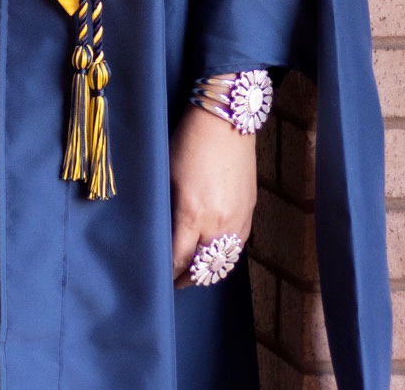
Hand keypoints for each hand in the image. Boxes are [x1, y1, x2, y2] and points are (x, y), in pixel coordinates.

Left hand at [169, 102, 256, 285]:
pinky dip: (223, 257)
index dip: (165, 273)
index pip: (177, 261)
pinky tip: (211, 255)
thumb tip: (159, 237)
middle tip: (170, 282)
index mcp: (191, 214)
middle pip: (201, 269)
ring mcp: (237, 220)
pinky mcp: (249, 213)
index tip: (155, 277)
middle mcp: (217, 223)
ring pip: (222, 263)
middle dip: (184, 279)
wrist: (225, 121)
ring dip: (205, 271)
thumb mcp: (166, 177)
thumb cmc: (188, 143)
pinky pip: (237, 248)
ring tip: (190, 273)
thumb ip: (165, 212)